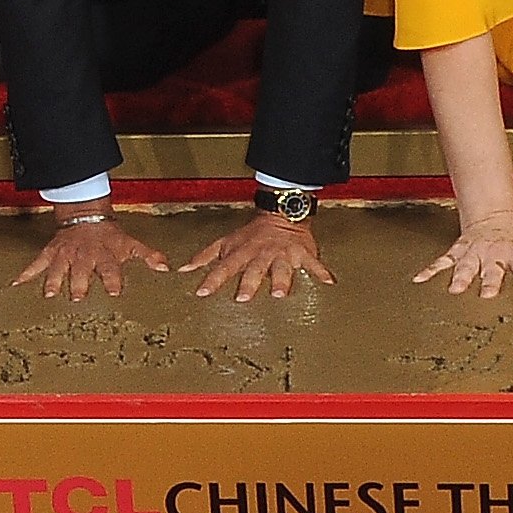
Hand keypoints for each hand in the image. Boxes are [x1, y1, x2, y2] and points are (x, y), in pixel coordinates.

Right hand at [13, 213, 170, 301]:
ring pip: (59, 268)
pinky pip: (37, 263)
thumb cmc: (110, 236)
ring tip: (50, 293)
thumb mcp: (130, 244)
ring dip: (55, 281)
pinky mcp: (51, 254)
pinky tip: (17, 283)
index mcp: (105, 256)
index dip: (113, 279)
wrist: (85, 216)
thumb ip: (148, 256)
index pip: (110, 269)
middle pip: (82, 271)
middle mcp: (84, 257)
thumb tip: (166, 268)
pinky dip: (27, 273)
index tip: (114, 291)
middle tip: (77, 296)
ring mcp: (65, 256)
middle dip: (80, 283)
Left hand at [186, 214, 332, 300]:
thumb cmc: (252, 234)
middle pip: (253, 270)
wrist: (282, 213)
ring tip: (280, 294)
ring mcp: (283, 254)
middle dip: (248, 283)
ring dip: (281, 280)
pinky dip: (321, 272)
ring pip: (281, 268)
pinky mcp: (302, 253)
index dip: (212, 280)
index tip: (202, 294)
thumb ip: (206, 257)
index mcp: (242, 253)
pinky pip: (313, 264)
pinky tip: (329, 283)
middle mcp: (261, 254)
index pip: (224, 267)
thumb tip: (183, 269)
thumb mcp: (227, 242)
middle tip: (243, 299)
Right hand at [412, 213, 512, 298]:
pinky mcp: (459, 252)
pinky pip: (442, 262)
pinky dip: (431, 270)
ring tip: (454, 290)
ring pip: (466, 267)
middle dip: (490, 281)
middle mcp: (494, 255)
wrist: (493, 215)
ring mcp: (474, 254)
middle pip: (492, 270)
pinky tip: (419, 280)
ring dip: (461, 278)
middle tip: (488, 294)